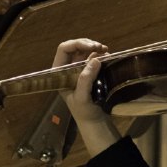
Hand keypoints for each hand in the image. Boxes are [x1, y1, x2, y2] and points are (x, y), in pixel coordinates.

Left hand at [53, 38, 119, 155]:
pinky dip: (100, 54)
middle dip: (88, 44)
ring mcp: (77, 70)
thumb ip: (86, 79)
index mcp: (59, 73)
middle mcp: (67, 69)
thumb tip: (95, 59)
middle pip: (75, 47)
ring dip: (95, 48)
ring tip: (106, 51)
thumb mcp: (82, 98)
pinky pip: (92, 57)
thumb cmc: (84, 112)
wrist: (94, 122)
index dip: (77, 44)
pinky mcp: (88, 73)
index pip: (64, 49)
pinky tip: (107, 57)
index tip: (93, 47)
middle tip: (103, 48)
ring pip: (84, 51)